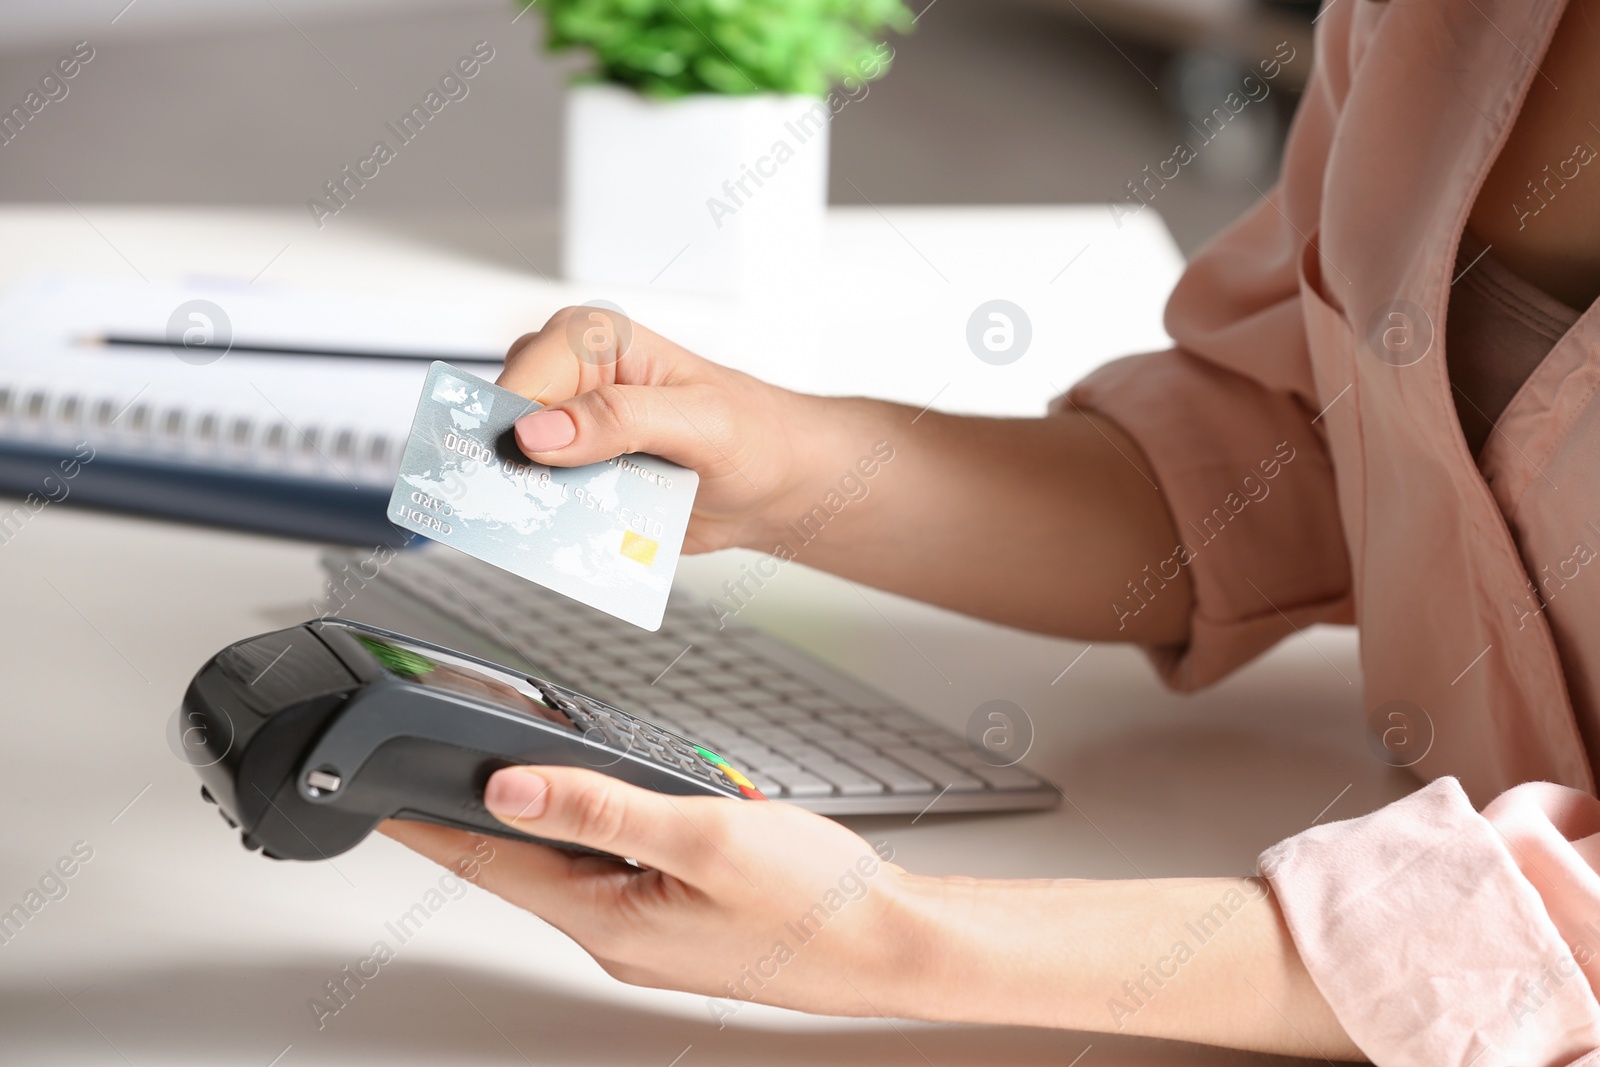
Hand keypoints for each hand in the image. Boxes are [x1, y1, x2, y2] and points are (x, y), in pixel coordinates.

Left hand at [380, 765, 925, 1021]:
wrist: (889, 945)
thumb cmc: (814, 901)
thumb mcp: (701, 834)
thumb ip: (600, 807)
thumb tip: (510, 788)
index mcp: (607, 918)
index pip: (488, 864)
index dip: (428, 824)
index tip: (380, 797)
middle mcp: (615, 936)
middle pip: (521, 867)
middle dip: (479, 816)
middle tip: (437, 767)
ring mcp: (646, 936)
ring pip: (569, 870)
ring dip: (543, 824)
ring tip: (518, 776)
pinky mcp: (676, 926)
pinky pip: (612, 876)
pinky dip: (594, 838)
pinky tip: (613, 811)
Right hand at [497, 307, 869, 554]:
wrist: (780, 485)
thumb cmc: (756, 434)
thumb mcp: (698, 421)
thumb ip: (620, 419)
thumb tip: (543, 431)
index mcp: (597, 341)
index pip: (525, 371)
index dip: (511, 418)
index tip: (518, 460)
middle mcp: (576, 382)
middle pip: (505, 420)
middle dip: (514, 464)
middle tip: (539, 496)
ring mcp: (575, 434)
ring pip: (517, 467)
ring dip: (534, 499)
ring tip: (565, 519)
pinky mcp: (581, 477)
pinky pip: (545, 502)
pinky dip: (555, 523)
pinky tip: (579, 534)